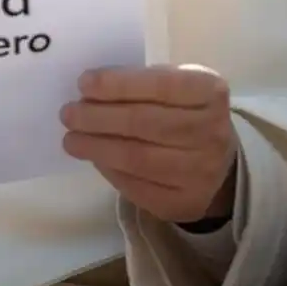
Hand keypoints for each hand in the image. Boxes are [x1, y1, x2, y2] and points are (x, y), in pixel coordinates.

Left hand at [60, 65, 237, 223]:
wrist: (218, 160)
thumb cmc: (184, 110)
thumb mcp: (176, 84)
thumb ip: (142, 82)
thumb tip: (91, 89)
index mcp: (209, 92)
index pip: (161, 85)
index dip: (118, 84)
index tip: (83, 83)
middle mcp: (212, 132)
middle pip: (145, 123)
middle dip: (98, 117)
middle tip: (68, 114)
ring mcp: (202, 172)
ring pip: (138, 159)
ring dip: (97, 146)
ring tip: (71, 139)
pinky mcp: (185, 203)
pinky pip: (138, 188)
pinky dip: (110, 171)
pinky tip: (94, 158)